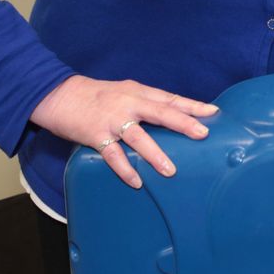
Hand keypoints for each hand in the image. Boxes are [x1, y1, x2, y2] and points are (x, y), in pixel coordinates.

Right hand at [30, 76, 217, 188]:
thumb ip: (146, 105)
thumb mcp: (124, 93)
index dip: (192, 106)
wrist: (59, 95)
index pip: (170, 99)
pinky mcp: (95, 135)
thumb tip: (174, 120)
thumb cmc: (97, 96)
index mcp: (137, 92)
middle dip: (183, 123)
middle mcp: (128, 104)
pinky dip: (125, 169)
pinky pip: (113, 155)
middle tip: (202, 134)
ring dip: (155, 154)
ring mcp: (112, 120)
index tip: (213, 112)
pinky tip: (137, 181)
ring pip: (138, 137)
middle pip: (160, 112)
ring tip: (170, 170)